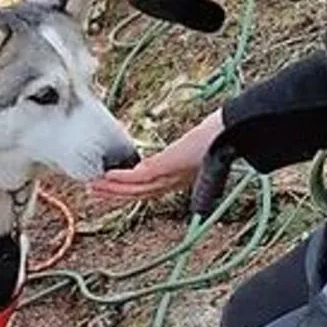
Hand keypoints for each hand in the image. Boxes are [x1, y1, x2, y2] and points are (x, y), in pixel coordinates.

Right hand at [90, 109, 223, 200]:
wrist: (233, 132)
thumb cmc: (220, 135)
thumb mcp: (197, 145)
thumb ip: (184, 150)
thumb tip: (182, 147)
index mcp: (178, 178)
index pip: (147, 190)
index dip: (126, 191)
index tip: (108, 187)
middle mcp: (173, 181)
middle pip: (138, 193)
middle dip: (114, 193)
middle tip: (93, 192)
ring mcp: (171, 175)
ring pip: (136, 189)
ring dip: (112, 188)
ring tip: (94, 186)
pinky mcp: (168, 167)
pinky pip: (141, 177)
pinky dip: (123, 178)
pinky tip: (108, 175)